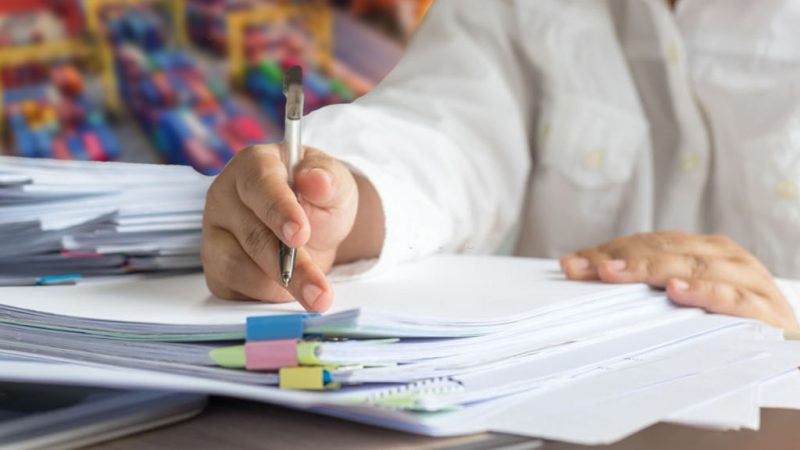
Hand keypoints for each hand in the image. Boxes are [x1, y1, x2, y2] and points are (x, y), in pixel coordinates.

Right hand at [202, 144, 382, 311]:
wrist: (314, 228)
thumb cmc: (319, 199)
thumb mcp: (335, 185)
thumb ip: (329, 180)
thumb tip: (317, 179)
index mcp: (253, 167)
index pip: (259, 184)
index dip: (278, 209)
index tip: (300, 234)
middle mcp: (225, 197)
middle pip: (252, 235)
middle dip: (291, 266)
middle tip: (319, 290)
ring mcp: (216, 234)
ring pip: (237, 266)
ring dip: (280, 287)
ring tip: (315, 296)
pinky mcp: (216, 268)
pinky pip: (234, 288)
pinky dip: (265, 297)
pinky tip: (291, 294)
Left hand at [560, 232, 798, 330]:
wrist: (792, 350)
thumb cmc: (732, 323)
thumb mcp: (689, 299)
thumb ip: (652, 288)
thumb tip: (593, 280)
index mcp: (703, 250)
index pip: (647, 243)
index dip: (608, 251)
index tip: (571, 264)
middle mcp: (724, 258)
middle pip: (663, 250)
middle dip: (617, 259)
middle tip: (581, 269)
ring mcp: (746, 281)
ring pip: (692, 267)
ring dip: (650, 268)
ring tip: (614, 273)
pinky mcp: (765, 311)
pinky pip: (730, 299)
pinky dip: (703, 293)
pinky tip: (676, 293)